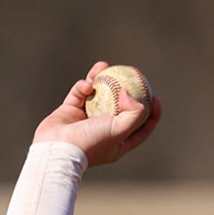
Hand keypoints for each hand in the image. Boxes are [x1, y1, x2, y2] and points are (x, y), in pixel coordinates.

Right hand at [32, 61, 162, 167]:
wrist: (58, 148)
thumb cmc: (91, 142)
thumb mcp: (120, 131)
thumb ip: (134, 114)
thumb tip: (130, 93)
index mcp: (118, 143)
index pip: (141, 129)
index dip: (151, 114)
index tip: (155, 96)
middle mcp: (103, 131)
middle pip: (119, 107)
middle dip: (125, 90)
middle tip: (131, 74)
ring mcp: (85, 121)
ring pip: (97, 95)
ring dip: (100, 79)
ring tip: (104, 65)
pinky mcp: (69, 112)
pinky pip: (79, 94)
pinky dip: (82, 87)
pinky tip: (86, 84)